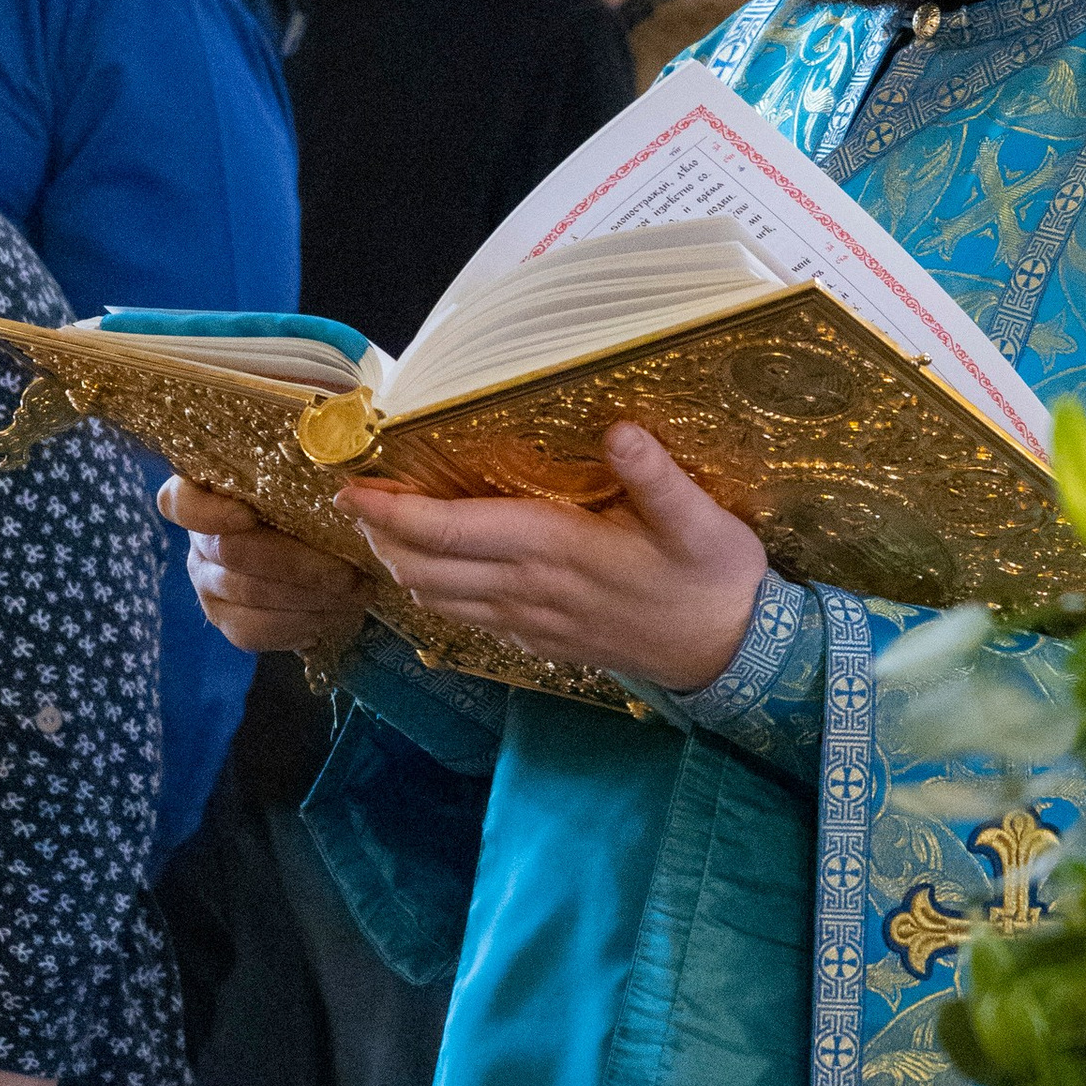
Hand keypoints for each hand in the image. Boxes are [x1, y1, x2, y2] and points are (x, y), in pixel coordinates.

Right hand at [161, 476, 373, 653]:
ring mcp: (208, 585)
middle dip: (298, 563)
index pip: (180, 502)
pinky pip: (255, 630)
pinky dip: (301, 624)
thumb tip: (341, 484)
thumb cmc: (315, 510)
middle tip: (347, 570)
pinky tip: (333, 615)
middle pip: (231, 551)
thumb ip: (304, 477)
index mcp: (208, 496)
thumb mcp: (309, 485)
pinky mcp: (226, 621)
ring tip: (353, 592)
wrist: (320, 563)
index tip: (247, 516)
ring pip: (249, 593)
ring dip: (308, 595)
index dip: (208, 511)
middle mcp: (199, 542)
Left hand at [343, 423, 766, 697]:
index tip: (352, 487)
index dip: (392, 512)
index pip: (449, 531)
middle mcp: (530, 590)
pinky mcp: (541, 642)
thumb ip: (656, 476)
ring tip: (389, 527)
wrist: (733, 656)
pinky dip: (437, 591)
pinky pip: (467, 619)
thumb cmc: (715, 579)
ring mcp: (531, 623)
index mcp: (556, 549)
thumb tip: (619, 429)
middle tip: (361, 498)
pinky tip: (441, 568)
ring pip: (438, 599)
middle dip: (381, 536)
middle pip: (424, 569)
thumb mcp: (700, 520)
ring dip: (403, 565)